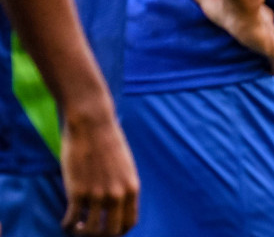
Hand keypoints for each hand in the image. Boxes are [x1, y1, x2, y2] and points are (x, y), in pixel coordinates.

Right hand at [58, 102, 138, 235]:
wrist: (93, 124)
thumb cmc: (107, 142)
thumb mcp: (124, 166)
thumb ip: (122, 185)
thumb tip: (114, 204)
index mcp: (132, 188)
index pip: (129, 223)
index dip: (117, 231)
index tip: (106, 228)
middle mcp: (117, 194)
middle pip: (111, 232)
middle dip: (99, 235)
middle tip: (89, 229)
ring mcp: (97, 194)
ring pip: (89, 231)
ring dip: (80, 232)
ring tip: (76, 226)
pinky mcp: (77, 191)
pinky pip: (70, 221)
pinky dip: (66, 226)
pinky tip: (66, 220)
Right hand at [172, 0, 273, 73]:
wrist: (241, 9)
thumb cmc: (225, 4)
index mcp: (254, 12)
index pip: (261, 16)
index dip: (260, 20)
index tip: (256, 26)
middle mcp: (264, 24)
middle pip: (270, 31)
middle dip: (268, 37)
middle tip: (264, 45)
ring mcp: (269, 36)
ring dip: (272, 51)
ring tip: (268, 60)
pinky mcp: (271, 48)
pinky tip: (273, 72)